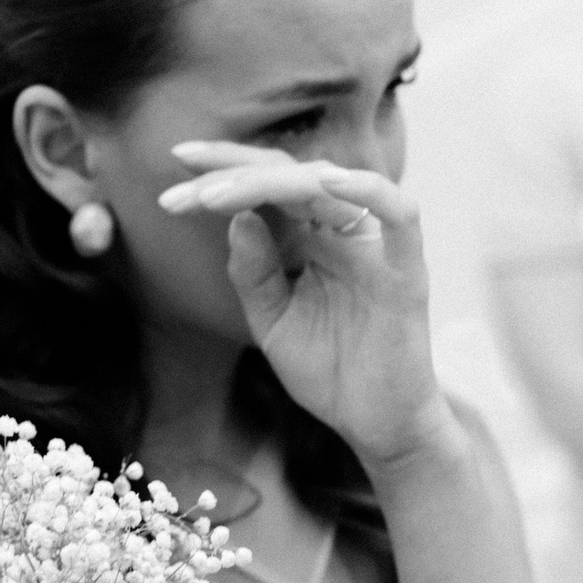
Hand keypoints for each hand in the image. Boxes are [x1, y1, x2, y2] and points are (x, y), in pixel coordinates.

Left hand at [162, 141, 453, 468]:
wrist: (373, 423)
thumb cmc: (328, 369)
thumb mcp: (271, 320)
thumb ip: (253, 273)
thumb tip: (238, 218)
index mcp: (310, 237)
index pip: (267, 185)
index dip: (224, 165)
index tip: (176, 159)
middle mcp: (341, 231)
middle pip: (289, 175)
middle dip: (230, 172)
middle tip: (180, 182)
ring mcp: (373, 248)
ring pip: (328, 186)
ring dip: (269, 183)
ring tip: (214, 195)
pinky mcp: (406, 272)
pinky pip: (400, 217)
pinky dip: (368, 191)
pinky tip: (326, 183)